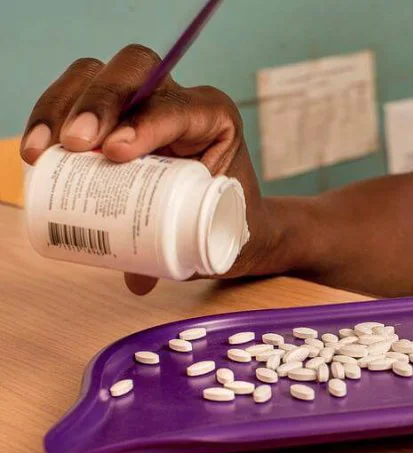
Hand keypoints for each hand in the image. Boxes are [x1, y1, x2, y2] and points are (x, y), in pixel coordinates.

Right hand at [20, 44, 269, 294]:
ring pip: (97, 75)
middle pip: (136, 69)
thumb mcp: (216, 231)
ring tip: (42, 153)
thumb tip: (137, 278)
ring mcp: (142, 101)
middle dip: (100, 100)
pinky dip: (50, 119)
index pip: (180, 106)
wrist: (230, 219)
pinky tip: (37, 151)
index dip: (148, 121)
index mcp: (215, 119)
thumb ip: (184, 251)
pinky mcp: (113, 114)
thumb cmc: (227, 222)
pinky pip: (75, 99)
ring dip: (62, 107)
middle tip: (75, 144)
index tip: (117, 152)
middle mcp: (179, 99)